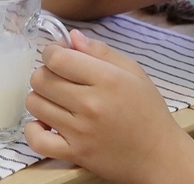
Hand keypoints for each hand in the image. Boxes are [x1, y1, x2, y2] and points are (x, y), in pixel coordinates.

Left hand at [25, 30, 193, 182]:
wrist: (159, 156)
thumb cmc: (148, 111)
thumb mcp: (133, 72)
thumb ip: (101, 51)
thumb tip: (71, 37)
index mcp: (107, 79)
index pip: (57, 58)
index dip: (52, 52)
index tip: (60, 56)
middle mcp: (90, 104)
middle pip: (41, 79)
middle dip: (45, 73)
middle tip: (60, 79)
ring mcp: (80, 131)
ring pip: (34, 104)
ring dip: (41, 98)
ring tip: (56, 100)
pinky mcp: (74, 154)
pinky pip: (36, 140)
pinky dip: (34, 130)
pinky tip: (46, 123)